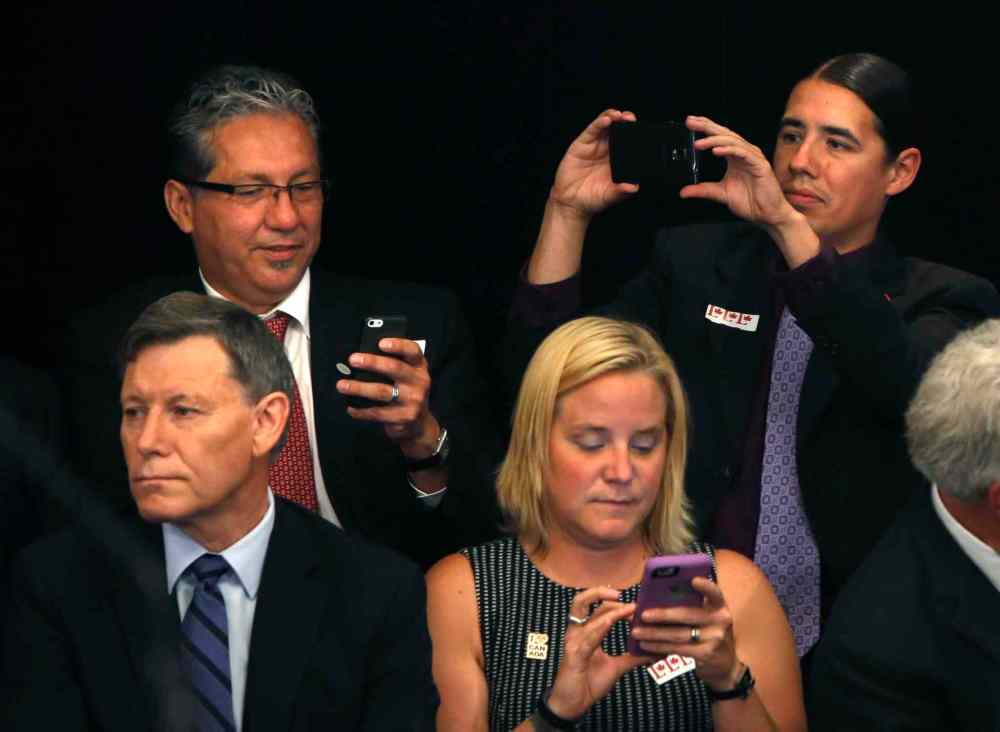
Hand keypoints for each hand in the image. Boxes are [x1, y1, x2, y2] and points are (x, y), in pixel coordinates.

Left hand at [336, 337, 439, 456]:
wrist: (419, 424)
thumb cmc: (407, 392)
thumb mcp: (408, 376)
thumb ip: (393, 364)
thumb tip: (362, 357)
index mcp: (419, 367)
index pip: (412, 351)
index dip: (398, 345)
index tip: (380, 343)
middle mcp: (420, 382)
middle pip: (395, 368)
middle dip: (372, 363)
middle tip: (353, 360)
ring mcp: (413, 401)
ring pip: (382, 392)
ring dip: (359, 388)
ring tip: (342, 385)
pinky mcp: (403, 417)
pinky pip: (378, 412)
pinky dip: (361, 410)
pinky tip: (350, 407)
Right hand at [544, 587, 648, 720]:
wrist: (574, 705)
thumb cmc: (589, 684)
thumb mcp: (616, 668)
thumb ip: (632, 658)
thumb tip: (654, 652)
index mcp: (585, 632)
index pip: (595, 608)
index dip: (613, 602)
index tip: (634, 605)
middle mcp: (577, 632)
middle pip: (582, 601)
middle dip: (602, 593)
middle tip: (623, 596)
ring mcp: (573, 641)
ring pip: (584, 613)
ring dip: (606, 608)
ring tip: (624, 606)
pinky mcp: (573, 653)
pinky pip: (587, 636)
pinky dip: (601, 627)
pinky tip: (613, 623)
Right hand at [549, 109, 639, 219]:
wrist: (571, 203)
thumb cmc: (592, 199)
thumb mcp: (610, 196)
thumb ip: (621, 191)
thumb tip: (634, 187)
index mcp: (618, 160)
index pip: (629, 141)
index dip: (634, 133)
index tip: (640, 131)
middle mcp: (607, 150)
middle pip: (618, 129)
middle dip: (625, 120)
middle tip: (630, 119)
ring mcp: (595, 145)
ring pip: (606, 125)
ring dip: (613, 117)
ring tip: (619, 116)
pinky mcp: (582, 144)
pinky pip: (592, 130)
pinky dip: (599, 123)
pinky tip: (606, 120)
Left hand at [628, 576, 742, 691]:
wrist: (725, 667)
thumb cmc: (708, 635)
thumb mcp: (707, 619)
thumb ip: (691, 607)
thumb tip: (654, 598)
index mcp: (719, 607)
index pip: (714, 592)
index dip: (705, 586)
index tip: (693, 580)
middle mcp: (720, 621)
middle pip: (688, 614)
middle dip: (662, 615)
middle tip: (642, 614)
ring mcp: (715, 639)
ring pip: (678, 634)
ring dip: (654, 633)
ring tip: (636, 632)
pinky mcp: (706, 654)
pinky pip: (677, 649)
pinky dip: (659, 647)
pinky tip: (645, 645)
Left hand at [680, 116, 796, 226]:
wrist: (767, 214)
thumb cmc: (750, 201)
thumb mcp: (720, 194)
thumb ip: (703, 190)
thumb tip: (683, 191)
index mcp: (734, 157)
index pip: (718, 137)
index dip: (705, 128)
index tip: (690, 123)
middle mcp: (743, 153)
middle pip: (724, 134)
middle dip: (706, 126)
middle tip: (691, 121)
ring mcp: (752, 157)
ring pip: (732, 141)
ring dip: (714, 140)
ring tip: (699, 143)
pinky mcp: (759, 164)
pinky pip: (743, 153)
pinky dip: (729, 150)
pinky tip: (716, 150)